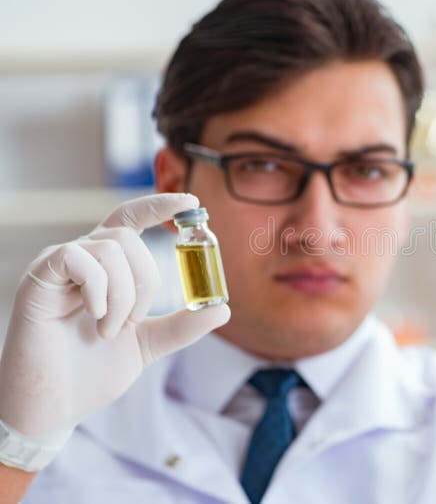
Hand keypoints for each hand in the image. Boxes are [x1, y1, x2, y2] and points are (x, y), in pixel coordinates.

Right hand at [0, 193, 230, 442]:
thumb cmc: (92, 372)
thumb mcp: (148, 344)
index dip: (160, 205)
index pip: (132, 219)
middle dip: (146, 278)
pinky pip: (78, 257)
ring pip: (111, 247)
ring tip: (109, 330)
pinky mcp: (38, 278)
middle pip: (128, 235)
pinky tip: (94, 317)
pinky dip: (98, 288)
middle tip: (134, 321)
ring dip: (123, 293)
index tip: (192, 203)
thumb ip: (182, 326)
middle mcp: (83, 258)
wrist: (54, 406)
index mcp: (108, 267)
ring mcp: (59, 266)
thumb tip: (223, 309)